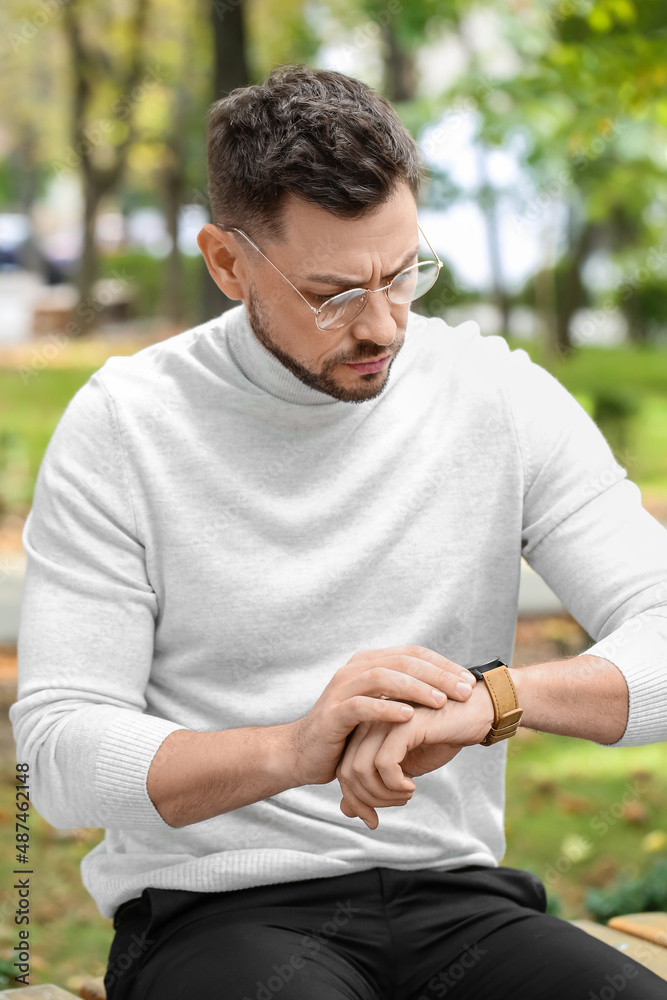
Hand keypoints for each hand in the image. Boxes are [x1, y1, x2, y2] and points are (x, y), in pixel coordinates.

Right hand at [286, 645, 475, 786]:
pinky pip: (362, 706)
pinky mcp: (333, 713)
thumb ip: (403, 694)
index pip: (412, 653)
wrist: (304, 751)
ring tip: (442, 701)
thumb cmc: (348, 731)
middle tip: (464, 691)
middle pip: (402, 662)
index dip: (442, 664)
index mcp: (369, 663)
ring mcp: (341, 689)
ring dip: (416, 688)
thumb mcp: (379, 706)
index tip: (469, 681)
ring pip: (383, 678)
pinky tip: (409, 716)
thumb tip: (447, 689)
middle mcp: (354, 669)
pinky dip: (386, 709)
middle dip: (437, 675)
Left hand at [336, 681, 493, 828]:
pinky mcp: (403, 724)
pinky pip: (383, 764)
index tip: (372, 819)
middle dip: (366, 801)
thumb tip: (346, 810)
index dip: (354, 800)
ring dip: (382, 794)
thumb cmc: (440, 738)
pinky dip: (394, 784)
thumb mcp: (403, 768)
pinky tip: (412, 785)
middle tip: (395, 804)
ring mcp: (384, 720)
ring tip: (405, 794)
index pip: (343, 770)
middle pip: (346, 772)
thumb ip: (374, 785)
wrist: (475, 713)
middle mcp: (369, 722)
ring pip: (360, 769)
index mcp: (365, 729)